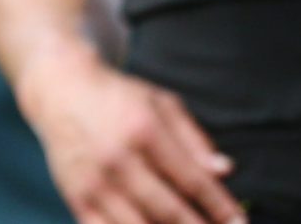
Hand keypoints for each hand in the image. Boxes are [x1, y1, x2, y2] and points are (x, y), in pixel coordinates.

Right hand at [20, 47, 243, 223]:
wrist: (59, 89)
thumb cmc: (120, 98)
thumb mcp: (161, 104)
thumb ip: (195, 140)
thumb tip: (225, 172)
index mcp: (143, 130)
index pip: (192, 180)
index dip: (221, 207)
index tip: (240, 223)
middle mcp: (116, 158)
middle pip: (169, 211)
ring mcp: (93, 181)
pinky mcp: (75, 196)